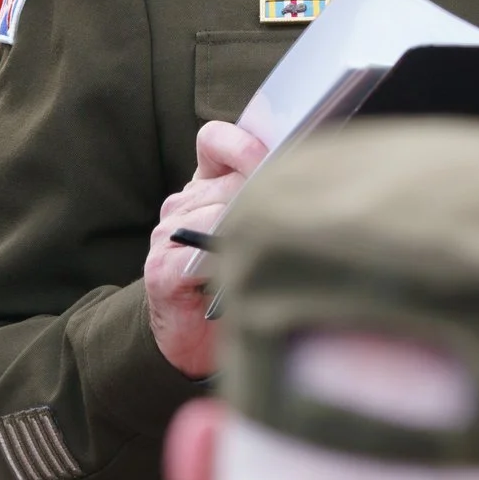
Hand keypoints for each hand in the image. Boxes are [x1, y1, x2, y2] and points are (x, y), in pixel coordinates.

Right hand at [144, 121, 269, 377]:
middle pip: (228, 181)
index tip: (274, 157)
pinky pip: (201, 256)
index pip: (215, 141)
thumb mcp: (258, 234)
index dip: (243, 145)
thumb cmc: (238, 282)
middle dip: (263, 198)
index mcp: (207, 184)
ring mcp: (167, 234)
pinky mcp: (162, 269)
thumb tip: (317, 179)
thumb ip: (273, 202)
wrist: (192, 338)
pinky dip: (227, 267)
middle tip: (293, 219)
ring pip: (218, 215)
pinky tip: (243, 282)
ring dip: (248, 235)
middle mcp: (183, 203)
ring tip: (271, 257)